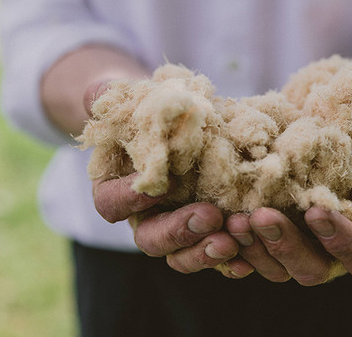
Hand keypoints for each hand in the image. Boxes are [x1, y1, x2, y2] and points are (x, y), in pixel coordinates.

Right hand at [85, 81, 253, 276]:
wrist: (177, 118)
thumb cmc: (145, 107)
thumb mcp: (123, 97)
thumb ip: (106, 98)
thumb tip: (99, 97)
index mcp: (117, 188)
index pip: (112, 204)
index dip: (130, 199)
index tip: (157, 186)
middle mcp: (145, 215)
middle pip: (152, 238)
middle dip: (179, 231)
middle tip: (210, 217)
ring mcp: (177, 224)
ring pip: (185, 253)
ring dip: (208, 249)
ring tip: (234, 237)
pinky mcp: (207, 227)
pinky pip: (217, 249)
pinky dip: (234, 254)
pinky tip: (251, 249)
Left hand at [224, 126, 351, 284]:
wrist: (344, 127)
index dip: (341, 239)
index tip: (317, 210)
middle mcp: (334, 250)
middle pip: (312, 269)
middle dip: (286, 246)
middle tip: (260, 216)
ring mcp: (300, 244)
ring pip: (275, 265)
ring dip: (253, 247)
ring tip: (232, 219)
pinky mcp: (272, 232)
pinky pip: (249, 250)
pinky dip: (234, 242)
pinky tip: (217, 220)